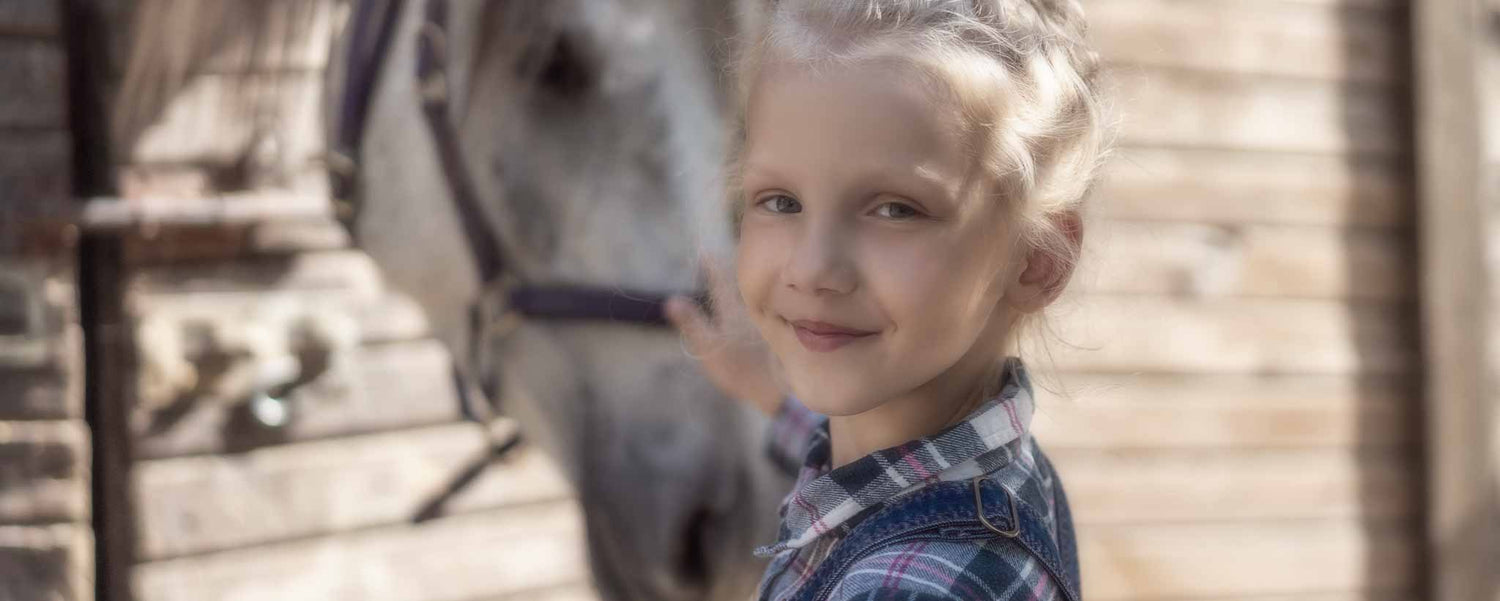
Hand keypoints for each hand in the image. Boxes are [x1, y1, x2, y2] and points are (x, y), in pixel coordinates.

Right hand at [665, 256, 783, 416]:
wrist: (779, 389)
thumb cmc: (741, 369)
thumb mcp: (709, 347)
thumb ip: (691, 323)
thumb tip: (671, 300)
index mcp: (734, 309)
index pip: (720, 280)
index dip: (711, 266)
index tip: (704, 252)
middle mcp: (753, 309)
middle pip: (742, 284)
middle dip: (732, 270)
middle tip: (724, 258)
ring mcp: (767, 321)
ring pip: (758, 296)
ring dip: (748, 286)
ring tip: (742, 278)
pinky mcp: (778, 333)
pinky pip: (768, 309)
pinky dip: (762, 302)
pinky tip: (763, 307)